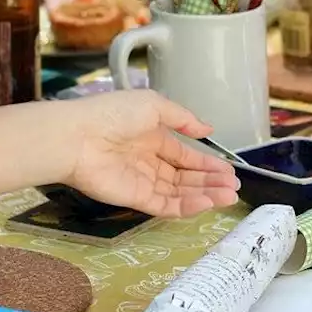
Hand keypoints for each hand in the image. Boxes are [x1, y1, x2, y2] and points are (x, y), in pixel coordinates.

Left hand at [65, 90, 239, 217]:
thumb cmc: (113, 115)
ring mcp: (141, 181)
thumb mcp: (154, 105)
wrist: (77, 137)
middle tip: (234, 187)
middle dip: (210, 181)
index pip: (185, 154)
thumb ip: (183, 119)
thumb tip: (208, 129)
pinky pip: (165, 204)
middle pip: (185, 176)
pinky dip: (186, 206)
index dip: (207, 163)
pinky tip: (206, 203)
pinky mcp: (134, 199)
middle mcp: (148, 160)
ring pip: (179, 192)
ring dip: (204, 195)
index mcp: (152, 136)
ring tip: (229, 196)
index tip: (229, 171)